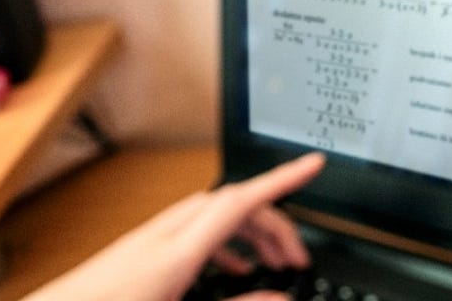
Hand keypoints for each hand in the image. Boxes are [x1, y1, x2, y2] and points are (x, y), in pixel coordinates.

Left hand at [23, 152, 325, 300]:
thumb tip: (277, 297)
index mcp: (176, 252)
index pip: (239, 200)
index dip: (281, 179)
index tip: (312, 164)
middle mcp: (161, 235)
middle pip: (230, 205)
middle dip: (271, 221)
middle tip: (296, 255)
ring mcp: (148, 238)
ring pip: (210, 216)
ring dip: (246, 232)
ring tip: (271, 263)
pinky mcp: (139, 248)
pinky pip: (191, 230)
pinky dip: (220, 242)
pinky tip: (229, 268)